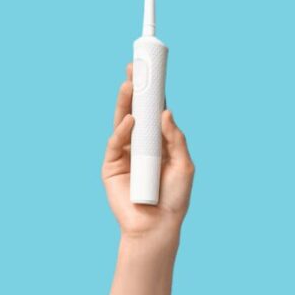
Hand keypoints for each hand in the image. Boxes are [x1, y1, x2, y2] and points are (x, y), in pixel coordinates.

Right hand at [102, 65, 193, 243]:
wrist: (158, 227)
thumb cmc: (174, 198)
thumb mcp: (184, 165)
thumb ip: (176, 139)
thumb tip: (166, 112)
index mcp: (158, 141)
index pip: (154, 111)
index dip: (153, 91)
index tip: (152, 69)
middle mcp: (140, 143)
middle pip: (135, 110)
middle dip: (134, 89)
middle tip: (134, 68)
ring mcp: (124, 153)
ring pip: (122, 122)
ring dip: (125, 102)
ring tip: (129, 84)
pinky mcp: (111, 166)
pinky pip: (115, 143)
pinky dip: (122, 130)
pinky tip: (130, 121)